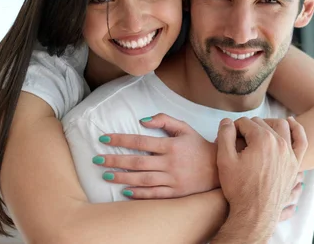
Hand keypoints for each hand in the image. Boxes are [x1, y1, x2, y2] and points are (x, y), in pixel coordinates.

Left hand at [93, 113, 218, 198]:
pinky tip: (124, 191)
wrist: (217, 167)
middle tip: (96, 160)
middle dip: (114, 160)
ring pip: (142, 180)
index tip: (104, 139)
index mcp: (171, 145)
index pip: (140, 141)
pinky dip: (138, 194)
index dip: (120, 140)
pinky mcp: (175, 193)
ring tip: (106, 175)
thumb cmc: (197, 145)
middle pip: (137, 162)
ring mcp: (172, 179)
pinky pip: (153, 194)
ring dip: (122, 177)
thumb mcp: (184, 127)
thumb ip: (164, 120)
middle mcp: (170, 163)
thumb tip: (142, 121)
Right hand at [215, 116, 306, 238]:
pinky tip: (290, 123)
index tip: (228, 137)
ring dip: (268, 124)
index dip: (234, 128)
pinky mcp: (295, 163)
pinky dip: (297, 129)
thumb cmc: (239, 188)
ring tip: (257, 132)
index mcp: (262, 139)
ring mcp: (290, 153)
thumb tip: (227, 121)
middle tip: (238, 139)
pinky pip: (301, 140)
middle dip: (248, 128)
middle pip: (261, 124)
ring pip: (281, 126)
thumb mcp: (224, 160)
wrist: (255, 214)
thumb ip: (225, 135)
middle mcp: (279, 143)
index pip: (245, 122)